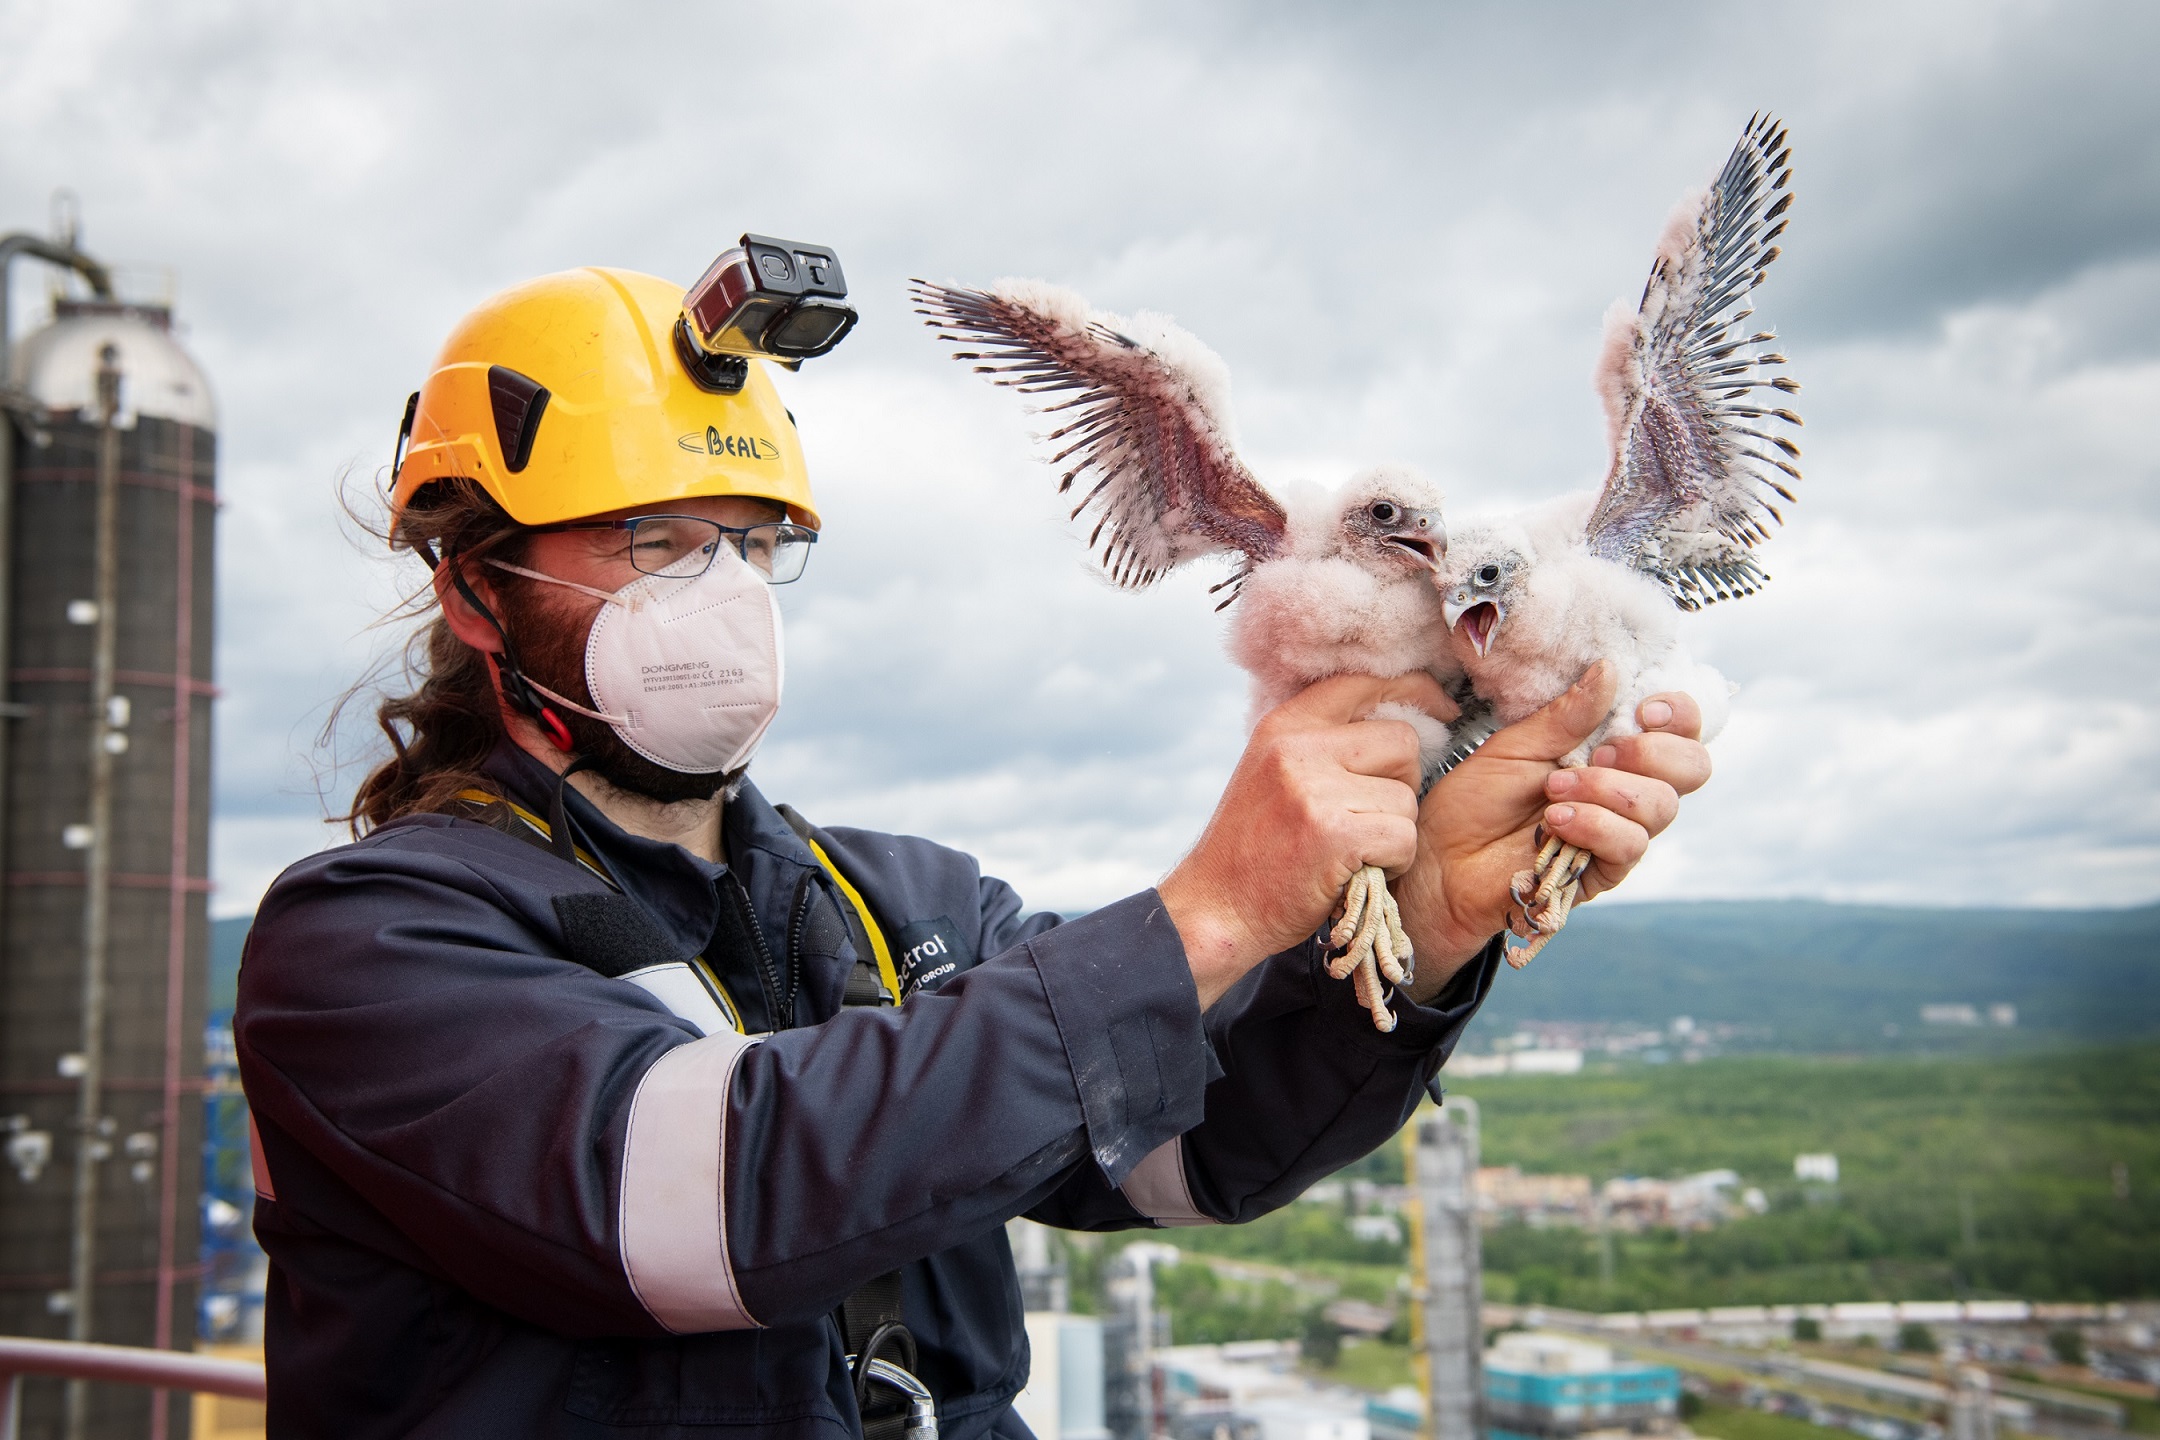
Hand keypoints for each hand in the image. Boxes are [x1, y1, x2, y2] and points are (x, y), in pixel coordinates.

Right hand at [1160, 673, 1457, 1008]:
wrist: (1215, 908)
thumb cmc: (1253, 848)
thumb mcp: (1273, 772)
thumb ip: (1322, 743)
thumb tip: (1400, 717)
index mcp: (1284, 725)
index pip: (1364, 682)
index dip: (1414, 690)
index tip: (1440, 706)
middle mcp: (1298, 748)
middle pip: (1402, 741)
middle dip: (1402, 781)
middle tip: (1371, 816)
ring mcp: (1315, 790)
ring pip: (1407, 797)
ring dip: (1395, 832)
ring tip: (1354, 851)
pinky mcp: (1335, 834)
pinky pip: (1404, 837)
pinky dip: (1394, 863)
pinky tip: (1360, 872)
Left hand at [1393, 662, 1710, 994]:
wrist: (1439, 859)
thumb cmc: (1474, 801)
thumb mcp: (1516, 746)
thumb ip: (1566, 715)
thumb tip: (1610, 670)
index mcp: (1611, 751)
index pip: (1680, 731)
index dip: (1679, 715)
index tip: (1645, 710)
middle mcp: (1626, 791)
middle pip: (1691, 768)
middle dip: (1653, 752)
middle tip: (1600, 751)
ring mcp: (1618, 832)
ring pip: (1660, 807)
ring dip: (1607, 789)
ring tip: (1554, 789)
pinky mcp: (1602, 872)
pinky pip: (1629, 846)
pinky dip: (1595, 825)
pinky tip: (1556, 822)